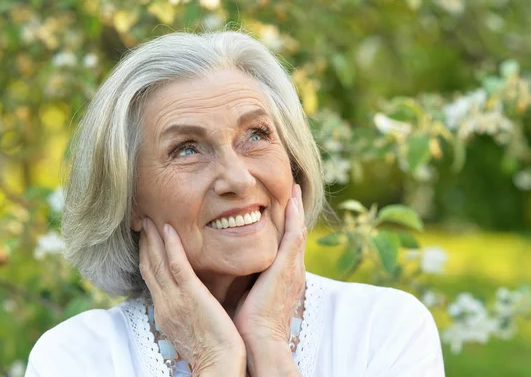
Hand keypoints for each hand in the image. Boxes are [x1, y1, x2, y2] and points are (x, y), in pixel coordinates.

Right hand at [139, 219, 245, 375]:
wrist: (219, 365)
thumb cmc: (213, 349)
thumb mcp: (192, 326)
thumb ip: (189, 309)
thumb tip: (193, 297)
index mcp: (165, 311)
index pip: (151, 278)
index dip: (147, 256)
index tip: (147, 238)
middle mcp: (164, 303)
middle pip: (149, 267)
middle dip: (144, 243)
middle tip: (142, 222)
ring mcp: (175, 299)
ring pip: (157, 262)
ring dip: (152, 238)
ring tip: (148, 219)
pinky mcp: (190, 295)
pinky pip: (176, 265)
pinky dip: (170, 245)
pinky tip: (167, 228)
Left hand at [233, 184, 305, 373]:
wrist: (260, 341)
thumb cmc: (250, 323)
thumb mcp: (250, 294)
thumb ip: (248, 278)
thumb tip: (233, 268)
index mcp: (285, 277)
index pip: (288, 244)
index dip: (288, 224)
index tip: (285, 207)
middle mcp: (294, 270)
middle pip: (297, 233)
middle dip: (296, 211)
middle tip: (295, 190)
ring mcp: (293, 268)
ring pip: (297, 230)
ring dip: (296, 208)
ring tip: (295, 189)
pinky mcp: (287, 268)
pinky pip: (293, 236)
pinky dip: (294, 218)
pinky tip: (292, 201)